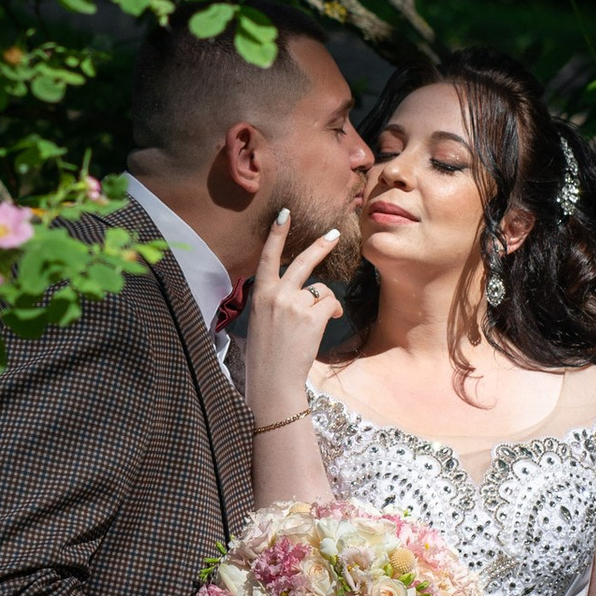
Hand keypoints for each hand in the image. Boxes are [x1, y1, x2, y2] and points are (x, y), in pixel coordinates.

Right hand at [239, 201, 344, 429]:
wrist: (272, 380)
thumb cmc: (266, 355)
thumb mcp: (261, 321)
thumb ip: (278, 302)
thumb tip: (310, 295)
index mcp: (259, 294)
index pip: (267, 257)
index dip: (277, 234)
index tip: (285, 214)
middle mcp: (276, 294)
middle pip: (303, 262)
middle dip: (321, 246)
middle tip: (335, 234)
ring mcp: (293, 303)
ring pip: (321, 290)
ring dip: (324, 304)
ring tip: (314, 325)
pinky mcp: (311, 315)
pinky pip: (329, 304)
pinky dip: (331, 313)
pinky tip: (322, 327)